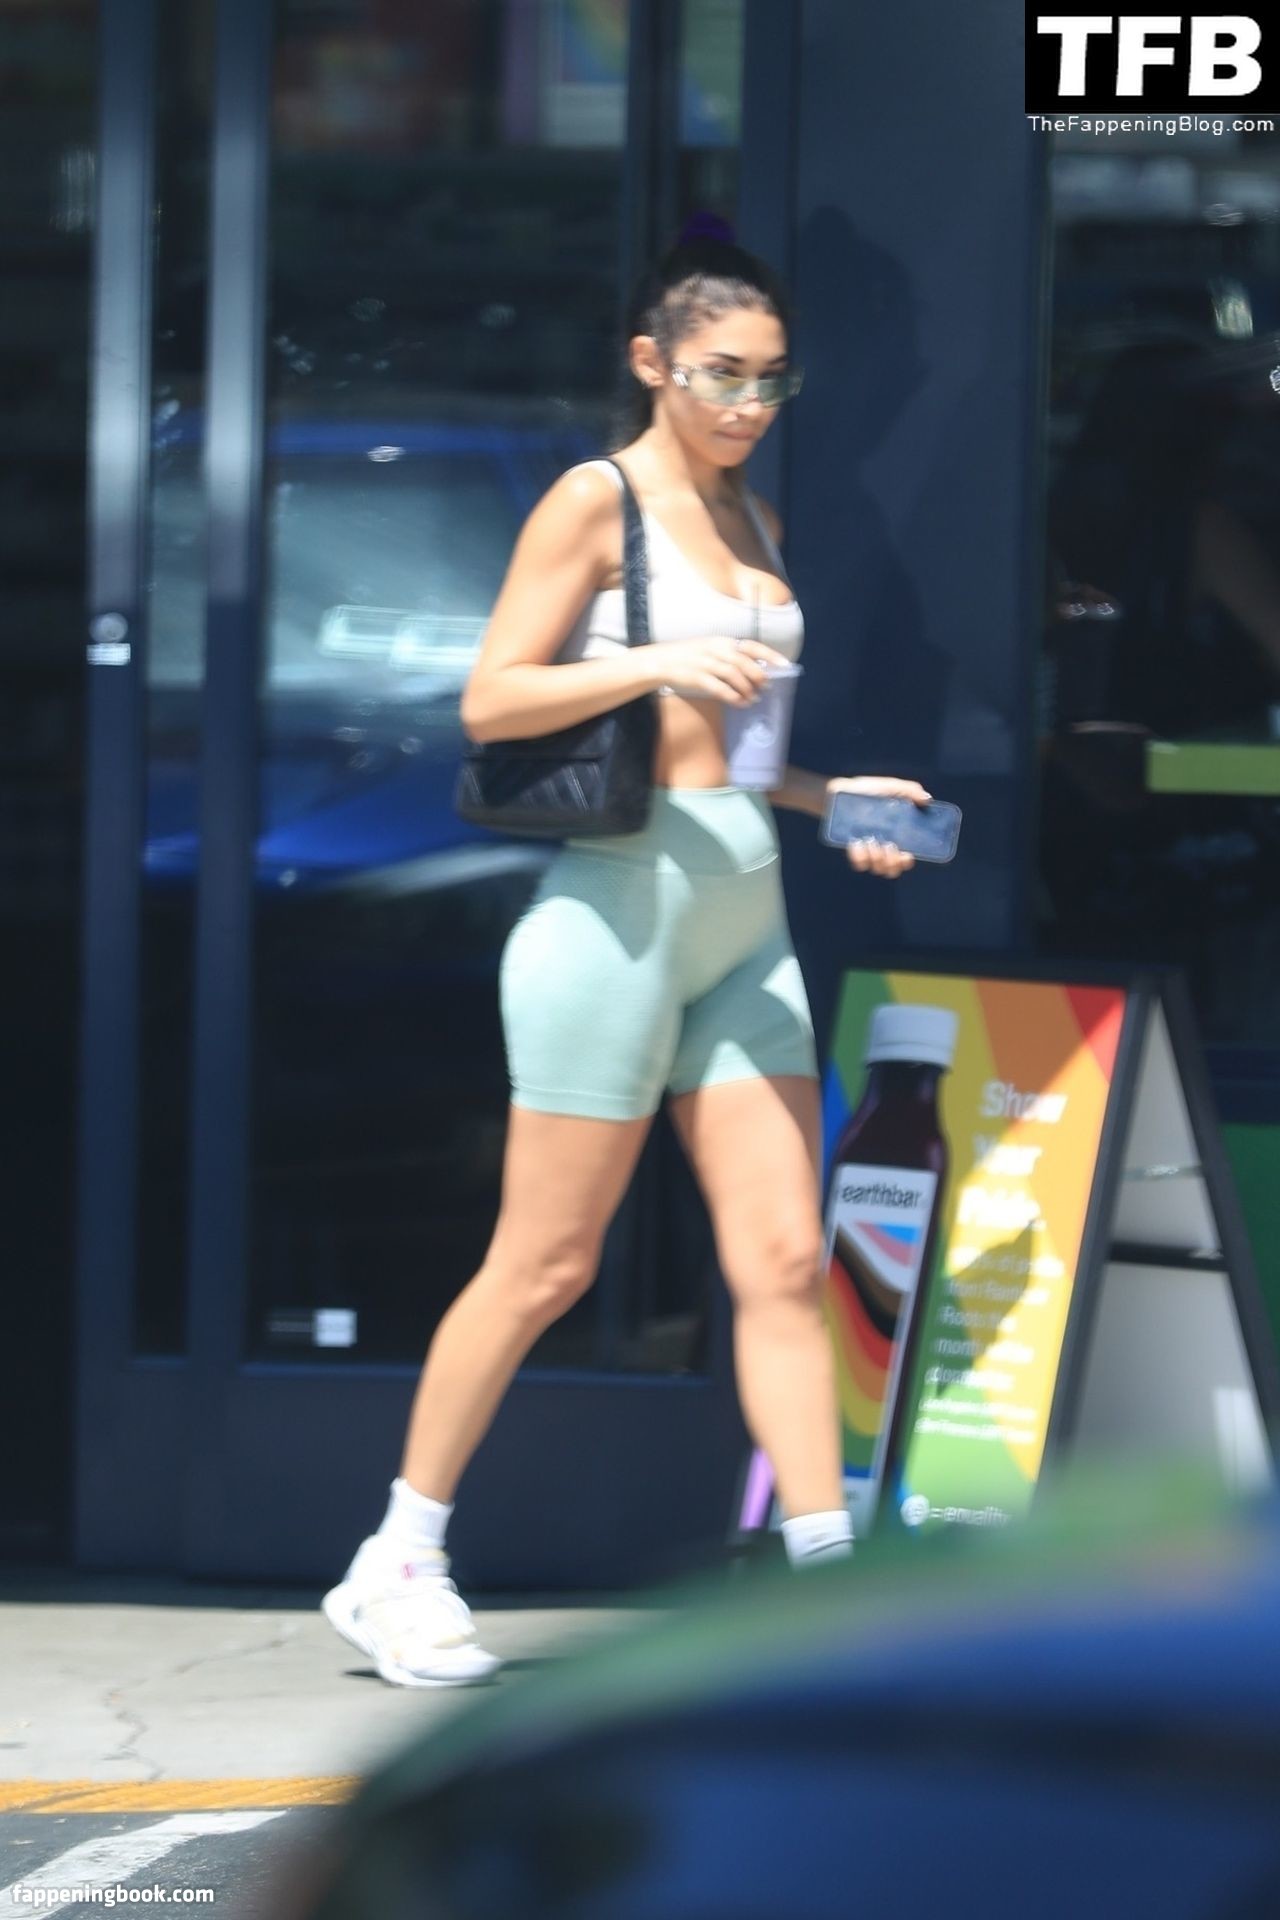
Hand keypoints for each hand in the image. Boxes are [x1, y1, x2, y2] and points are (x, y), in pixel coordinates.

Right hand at [645, 637, 791, 704]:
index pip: (751, 646)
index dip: (769, 655)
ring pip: (733, 675)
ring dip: (747, 688)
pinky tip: (740, 703)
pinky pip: (719, 688)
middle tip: (766, 687)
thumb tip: (755, 670)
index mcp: (721, 641)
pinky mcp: (696, 677)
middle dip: (758, 675)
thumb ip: (730, 657)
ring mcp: (705, 663)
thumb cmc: (687, 657)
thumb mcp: (709, 649)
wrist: (659, 662)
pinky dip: (732, 696)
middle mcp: (715, 649)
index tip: (785, 665)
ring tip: (753, 699)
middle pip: (744, 662)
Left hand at [824, 774, 931, 878]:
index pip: (905, 860)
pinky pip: (859, 863)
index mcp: (897, 837)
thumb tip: (927, 800)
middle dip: (893, 863)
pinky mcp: (853, 850)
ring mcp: (868, 850)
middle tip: (889, 846)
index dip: (907, 862)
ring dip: (877, 858)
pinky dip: (860, 856)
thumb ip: (911, 790)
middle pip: (892, 870)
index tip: (907, 855)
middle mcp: (883, 848)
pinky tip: (858, 842)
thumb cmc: (869, 790)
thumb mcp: (892, 786)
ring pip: (877, 868)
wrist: (842, 791)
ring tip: (872, 840)